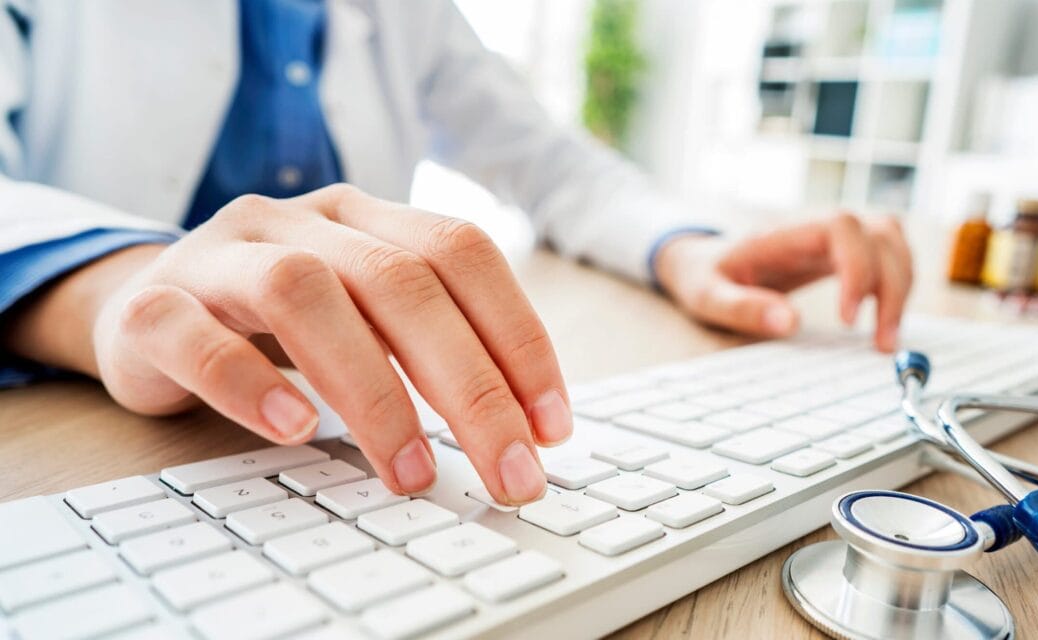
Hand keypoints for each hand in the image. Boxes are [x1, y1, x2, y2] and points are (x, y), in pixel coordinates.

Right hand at [5, 185, 568, 504]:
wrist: (146, 309)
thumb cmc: (278, 324)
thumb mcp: (365, 317)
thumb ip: (429, 346)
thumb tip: (523, 427)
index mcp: (365, 218)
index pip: (462, 252)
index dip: (518, 335)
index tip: (553, 425)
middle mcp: (299, 221)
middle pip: (401, 281)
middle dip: (471, 386)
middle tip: (509, 472)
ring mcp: (220, 255)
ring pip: (304, 292)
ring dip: (373, 391)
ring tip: (413, 472)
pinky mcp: (151, 306)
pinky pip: (192, 333)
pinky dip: (246, 382)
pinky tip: (292, 430)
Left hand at [654, 213, 912, 350]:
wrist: (706, 262)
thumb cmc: (706, 276)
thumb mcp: (707, 296)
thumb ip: (742, 308)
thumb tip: (788, 323)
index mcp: (782, 232)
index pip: (840, 227)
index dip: (856, 266)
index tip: (847, 318)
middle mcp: (815, 227)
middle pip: (879, 233)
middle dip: (891, 287)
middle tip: (880, 342)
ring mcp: (833, 238)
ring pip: (892, 241)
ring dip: (901, 288)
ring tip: (885, 340)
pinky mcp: (844, 253)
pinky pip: (888, 256)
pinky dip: (897, 286)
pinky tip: (883, 322)